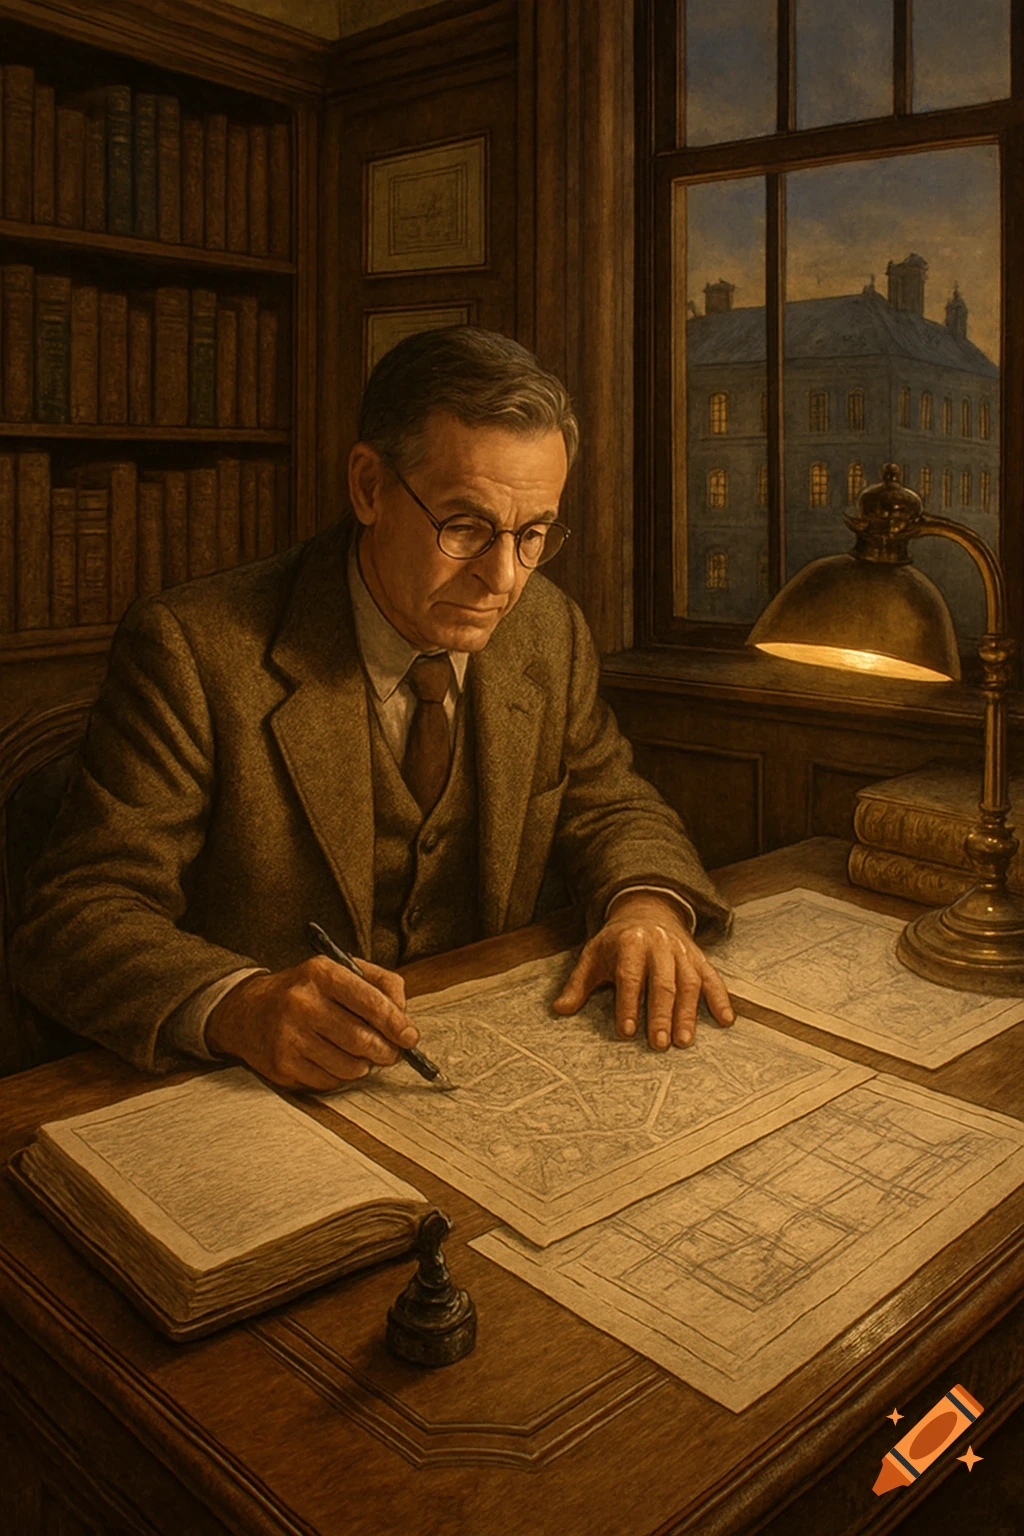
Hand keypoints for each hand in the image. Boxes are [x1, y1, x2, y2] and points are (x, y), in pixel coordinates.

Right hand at [206, 955, 418, 1089]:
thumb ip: (379, 983)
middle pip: (361, 1039)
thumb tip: (404, 1015)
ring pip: (349, 1065)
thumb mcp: (339, 971)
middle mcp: (302, 1002)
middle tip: (392, 1053)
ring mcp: (289, 1035)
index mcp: (320, 973)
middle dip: (386, 1051)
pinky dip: (341, 1076)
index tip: (410, 1037)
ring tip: (362, 1055)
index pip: (369, 1001)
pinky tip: (334, 1061)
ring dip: (364, 1065)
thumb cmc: (305, 991)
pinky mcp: (282, 1064)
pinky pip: (329, 1081)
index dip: (396, 1022)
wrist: (248, 1011)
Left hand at [551, 893, 734, 1049]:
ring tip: (684, 1040)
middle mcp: (659, 945)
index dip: (628, 1004)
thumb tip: (560, 1009)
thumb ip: (578, 984)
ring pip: (688, 983)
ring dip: (688, 1013)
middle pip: (662, 982)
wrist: (647, 910)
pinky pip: (713, 978)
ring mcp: (682, 951)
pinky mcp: (699, 958)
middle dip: (660, 1015)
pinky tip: (726, 1021)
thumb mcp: (593, 955)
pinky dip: (721, 999)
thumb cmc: (616, 941)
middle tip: (659, 1044)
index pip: (629, 976)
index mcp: (630, 943)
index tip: (627, 1031)